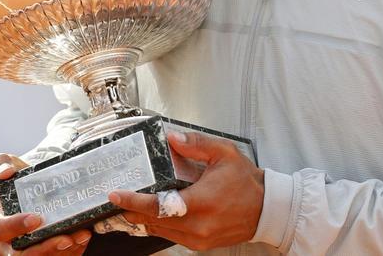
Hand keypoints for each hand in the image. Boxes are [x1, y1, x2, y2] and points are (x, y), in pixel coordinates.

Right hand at [0, 152, 92, 254]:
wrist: (39, 186)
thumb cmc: (20, 178)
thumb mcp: (10, 165)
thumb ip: (2, 163)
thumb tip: (5, 172)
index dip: (15, 227)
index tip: (36, 218)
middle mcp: (9, 242)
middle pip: (20, 255)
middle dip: (43, 249)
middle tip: (65, 238)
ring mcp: (27, 250)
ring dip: (62, 251)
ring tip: (81, 236)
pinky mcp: (46, 253)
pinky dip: (73, 251)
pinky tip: (84, 237)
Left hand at [109, 130, 264, 250]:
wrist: (266, 208)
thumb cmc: (246, 181)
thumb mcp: (224, 154)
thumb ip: (196, 144)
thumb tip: (171, 138)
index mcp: (201, 202)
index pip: (158, 205)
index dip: (133, 201)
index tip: (115, 195)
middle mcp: (197, 225)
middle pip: (153, 221)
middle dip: (132, 210)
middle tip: (117, 199)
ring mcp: (198, 239)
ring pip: (160, 231)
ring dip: (145, 218)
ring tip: (132, 204)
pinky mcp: (200, 244)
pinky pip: (172, 237)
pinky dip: (160, 225)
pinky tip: (155, 214)